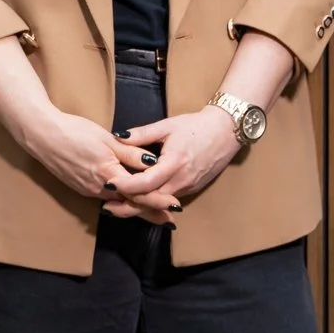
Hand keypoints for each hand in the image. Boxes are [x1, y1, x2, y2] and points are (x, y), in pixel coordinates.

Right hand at [17, 105, 172, 214]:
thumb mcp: (107, 139)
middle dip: (150, 213)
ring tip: (154, 214)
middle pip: (130, 204)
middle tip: (169, 222)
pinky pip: (105, 198)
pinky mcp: (81, 187)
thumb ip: (130, 153)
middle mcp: (99, 188)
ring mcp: (88, 190)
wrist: (43, 136)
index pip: (140, 194)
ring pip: (117, 203)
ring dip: (135, 208)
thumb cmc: (75, 132)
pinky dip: (120, 202)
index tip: (174, 208)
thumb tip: (153, 163)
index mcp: (109, 175)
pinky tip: (126, 201)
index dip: (159, 202)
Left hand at [104, 105, 243, 218]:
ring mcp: (188, 187)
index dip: (126, 186)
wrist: (226, 131)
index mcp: (174, 162)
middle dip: (128, 205)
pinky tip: (138, 201)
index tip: (109, 184)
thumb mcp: (167, 126)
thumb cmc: (196, 126)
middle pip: (151, 200)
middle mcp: (182, 179)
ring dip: (139, 206)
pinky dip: (152, 202)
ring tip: (117, 206)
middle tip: (106, 207)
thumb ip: (142, 133)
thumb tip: (118, 136)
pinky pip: (168, 200)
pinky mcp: (192, 189)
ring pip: (160, 203)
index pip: (146, 183)